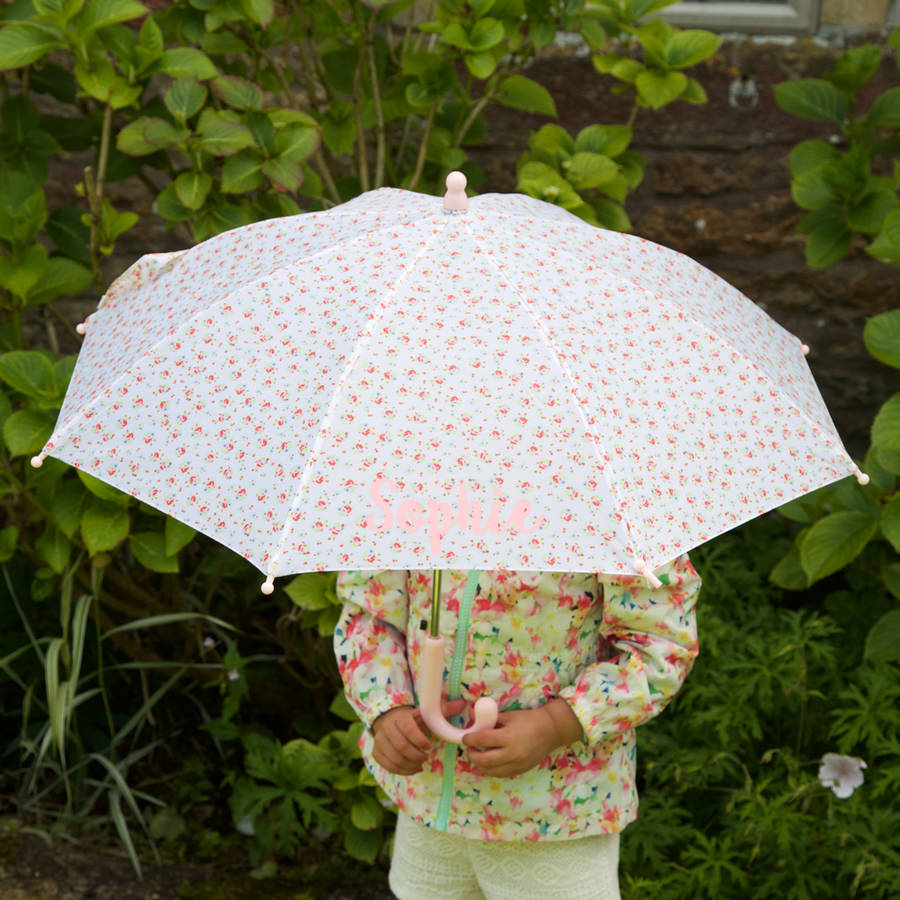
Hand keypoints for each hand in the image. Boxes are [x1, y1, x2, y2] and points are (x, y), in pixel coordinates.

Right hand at [371, 698, 466, 774]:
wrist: (390, 721)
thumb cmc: (412, 719)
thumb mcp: (425, 714)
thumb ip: (443, 710)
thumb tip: (462, 703)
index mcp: (400, 717)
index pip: (408, 728)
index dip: (419, 739)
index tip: (429, 746)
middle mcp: (387, 728)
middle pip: (401, 746)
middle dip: (416, 755)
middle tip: (425, 757)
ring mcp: (379, 741)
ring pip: (394, 758)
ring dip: (410, 764)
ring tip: (420, 763)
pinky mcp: (376, 752)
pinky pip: (388, 766)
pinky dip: (402, 771)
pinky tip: (412, 768)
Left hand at [461, 700, 582, 777]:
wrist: (551, 730)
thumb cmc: (529, 720)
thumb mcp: (509, 716)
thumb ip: (491, 720)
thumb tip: (474, 719)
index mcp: (508, 737)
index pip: (482, 740)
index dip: (470, 739)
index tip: (465, 738)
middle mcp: (512, 753)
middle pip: (484, 760)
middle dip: (472, 755)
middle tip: (469, 749)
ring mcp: (517, 764)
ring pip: (492, 771)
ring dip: (481, 765)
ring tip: (478, 756)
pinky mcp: (521, 770)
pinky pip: (502, 774)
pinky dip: (492, 769)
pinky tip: (489, 763)